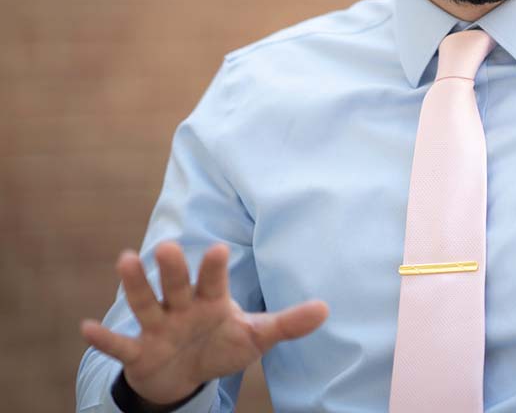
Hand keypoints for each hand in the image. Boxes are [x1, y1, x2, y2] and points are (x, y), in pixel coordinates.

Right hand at [80, 242, 328, 405]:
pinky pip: (120, 345)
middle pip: (177, 285)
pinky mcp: (138, 353)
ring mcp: (158, 328)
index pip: (214, 281)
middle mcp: (182, 308)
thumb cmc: (221, 345)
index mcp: (211, 301)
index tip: (220, 249)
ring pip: (145, 303)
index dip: (215, 268)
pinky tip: (85, 327)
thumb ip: (287, 323)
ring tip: (124, 258)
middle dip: (173, 269)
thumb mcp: (256, 337)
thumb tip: (327, 309)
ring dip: (136, 285)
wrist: (185, 374)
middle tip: (168, 246)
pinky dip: (104, 339)